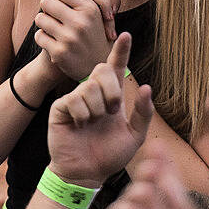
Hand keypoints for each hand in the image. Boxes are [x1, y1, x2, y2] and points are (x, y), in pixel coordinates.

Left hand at [34, 0, 114, 81]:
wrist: (97, 67)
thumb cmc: (93, 34)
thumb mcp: (96, 12)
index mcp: (90, 8)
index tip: (59, 3)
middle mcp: (81, 22)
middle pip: (46, 1)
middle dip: (48, 8)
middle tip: (55, 17)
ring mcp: (69, 38)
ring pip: (40, 18)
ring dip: (44, 24)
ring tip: (55, 30)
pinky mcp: (59, 53)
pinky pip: (39, 36)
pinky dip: (43, 38)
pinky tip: (53, 42)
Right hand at [47, 32, 152, 187]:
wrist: (86, 174)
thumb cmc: (109, 155)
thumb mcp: (135, 136)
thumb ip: (143, 113)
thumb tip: (147, 88)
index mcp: (112, 97)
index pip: (116, 68)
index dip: (120, 51)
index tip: (125, 35)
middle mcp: (94, 94)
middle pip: (102, 70)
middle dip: (111, 89)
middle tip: (111, 110)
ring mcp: (76, 99)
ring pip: (89, 87)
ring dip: (96, 109)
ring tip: (93, 123)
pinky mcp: (60, 107)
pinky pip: (74, 100)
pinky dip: (81, 115)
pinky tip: (79, 125)